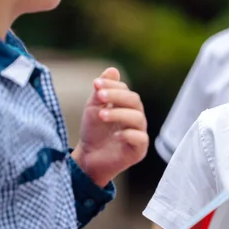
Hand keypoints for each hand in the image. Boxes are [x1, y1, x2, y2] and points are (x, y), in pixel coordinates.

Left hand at [70, 68, 148, 186]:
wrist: (89, 158)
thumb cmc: (93, 132)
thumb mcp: (93, 108)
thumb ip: (102, 91)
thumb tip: (113, 70)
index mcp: (127, 106)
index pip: (125, 90)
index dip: (112, 86)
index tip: (96, 84)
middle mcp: (136, 117)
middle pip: (134, 101)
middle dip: (116, 96)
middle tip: (99, 96)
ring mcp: (139, 133)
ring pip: (138, 118)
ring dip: (119, 114)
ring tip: (101, 115)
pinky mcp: (139, 150)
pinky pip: (140, 138)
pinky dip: (128, 134)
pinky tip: (115, 135)